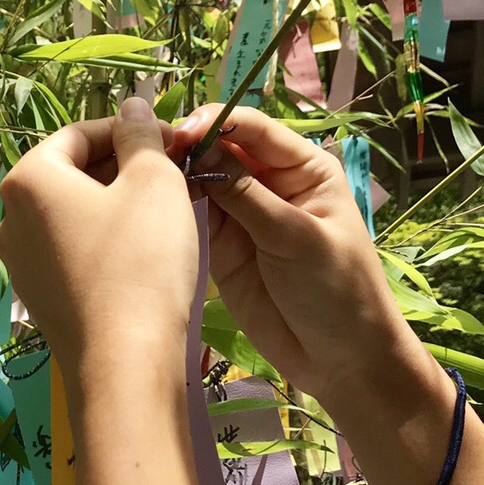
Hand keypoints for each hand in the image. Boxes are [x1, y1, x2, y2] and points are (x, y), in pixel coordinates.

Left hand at [0, 97, 197, 386]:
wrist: (125, 362)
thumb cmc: (141, 260)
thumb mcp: (154, 182)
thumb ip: (141, 135)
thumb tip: (131, 105)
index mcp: (29, 178)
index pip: (80, 133)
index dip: (131, 131)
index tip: (174, 142)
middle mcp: (11, 217)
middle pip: (74, 172)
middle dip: (124, 167)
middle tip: (175, 176)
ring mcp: (21, 262)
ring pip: (75, 213)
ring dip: (118, 204)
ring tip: (166, 213)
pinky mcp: (40, 298)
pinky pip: (74, 251)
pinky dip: (106, 241)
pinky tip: (145, 254)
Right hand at [171, 105, 442, 406]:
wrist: (341, 361)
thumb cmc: (337, 291)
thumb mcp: (296, 238)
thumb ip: (247, 195)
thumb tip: (200, 150)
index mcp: (302, 168)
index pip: (254, 130)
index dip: (217, 123)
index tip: (183, 131)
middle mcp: (269, 183)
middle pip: (221, 149)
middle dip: (190, 146)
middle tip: (152, 153)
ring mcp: (242, 215)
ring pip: (201, 180)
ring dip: (176, 174)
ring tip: (142, 173)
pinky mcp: (220, 246)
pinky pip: (193, 216)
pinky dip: (173, 207)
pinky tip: (148, 201)